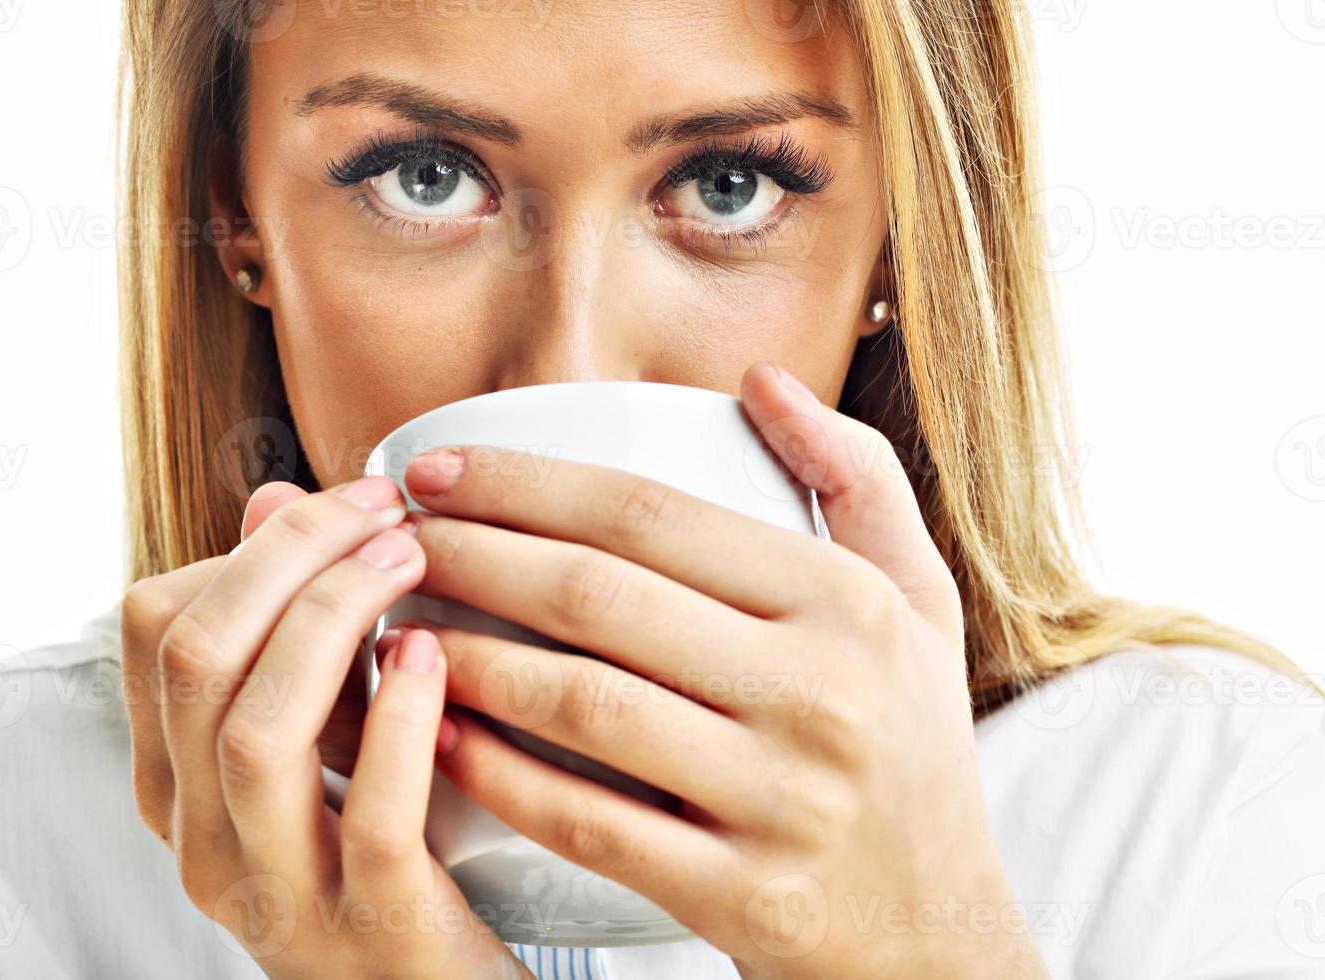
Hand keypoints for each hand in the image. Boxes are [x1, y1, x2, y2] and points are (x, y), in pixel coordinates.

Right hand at [120, 477, 531, 978]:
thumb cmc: (384, 852)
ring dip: (336, 618)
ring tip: (409, 559)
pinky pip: (371, 814)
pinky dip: (402, 720)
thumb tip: (272, 500)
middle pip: (199, 661)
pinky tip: (432, 654)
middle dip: (291, 557)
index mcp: (175, 784)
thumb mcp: (319, 737)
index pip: (156, 626)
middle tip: (382, 510)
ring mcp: (279, 893)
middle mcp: (203, 839)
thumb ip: (287, 630)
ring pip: (258, 731)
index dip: (251, 544)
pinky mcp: (370, 927)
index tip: (342, 503)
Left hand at [387, 361, 1047, 978]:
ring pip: (581, 703)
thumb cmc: (912, 751)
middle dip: (471, 554)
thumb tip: (762, 383)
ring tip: (396, 631)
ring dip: (467, 658)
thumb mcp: (920, 602)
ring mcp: (780, 799)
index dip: (524, 482)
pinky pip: (589, 821)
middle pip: (598, 595)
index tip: (438, 470)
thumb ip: (856, 477)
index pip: (650, 514)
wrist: (938, 931)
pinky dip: (499, 774)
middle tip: (395, 540)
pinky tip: (439, 736)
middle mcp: (820, 692)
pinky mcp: (741, 895)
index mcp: (848, 603)